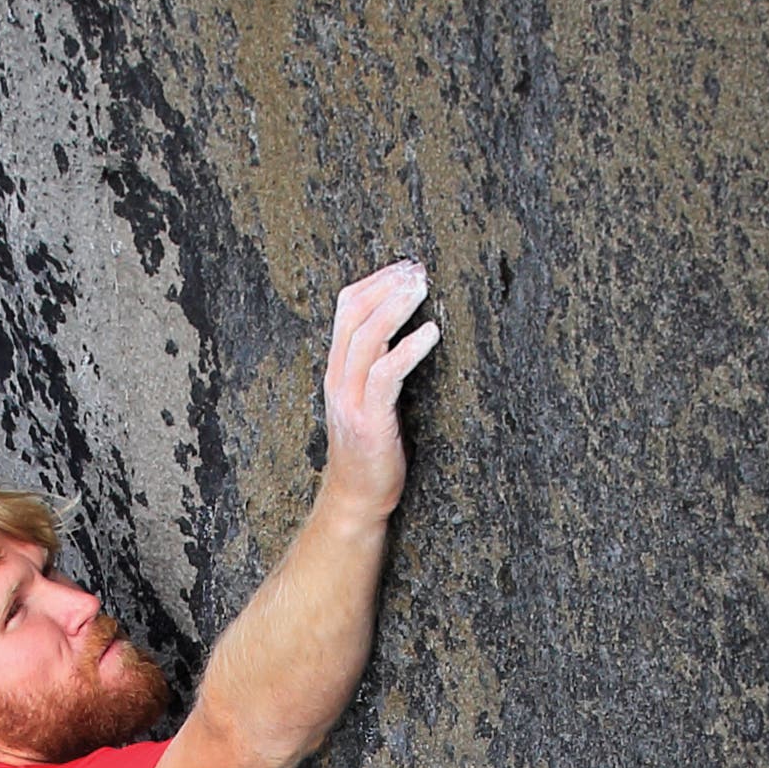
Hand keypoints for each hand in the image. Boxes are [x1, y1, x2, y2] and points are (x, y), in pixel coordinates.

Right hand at [319, 258, 437, 521]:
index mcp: (337, 370)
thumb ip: (378, 369)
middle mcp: (338, 378)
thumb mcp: (369, 401)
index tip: (406, 266)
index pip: (346, 308)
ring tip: (424, 287)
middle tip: (420, 269)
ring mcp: (350, 399)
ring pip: (367, 337)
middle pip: (354, 313)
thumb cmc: (371, 453)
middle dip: (388, 284)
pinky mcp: (368, 419)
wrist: (354, 501)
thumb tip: (405, 336)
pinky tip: (431, 332)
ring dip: (397, 306)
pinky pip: (386, 374)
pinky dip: (408, 348)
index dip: (375, 281)